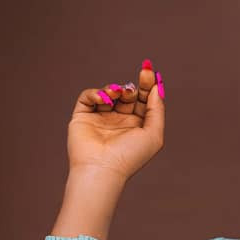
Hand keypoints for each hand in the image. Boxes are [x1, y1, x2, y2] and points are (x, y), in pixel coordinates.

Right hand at [67, 60, 165, 181]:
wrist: (102, 168)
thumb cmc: (130, 156)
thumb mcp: (154, 134)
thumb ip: (157, 109)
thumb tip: (157, 87)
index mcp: (137, 125)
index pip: (143, 100)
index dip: (147, 84)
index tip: (149, 72)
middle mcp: (119, 121)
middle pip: (128, 94)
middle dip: (133, 85)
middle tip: (138, 78)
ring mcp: (101, 118)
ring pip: (109, 93)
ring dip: (115, 89)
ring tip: (119, 94)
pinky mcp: (83, 117)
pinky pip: (88, 97)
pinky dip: (96, 93)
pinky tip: (104, 100)